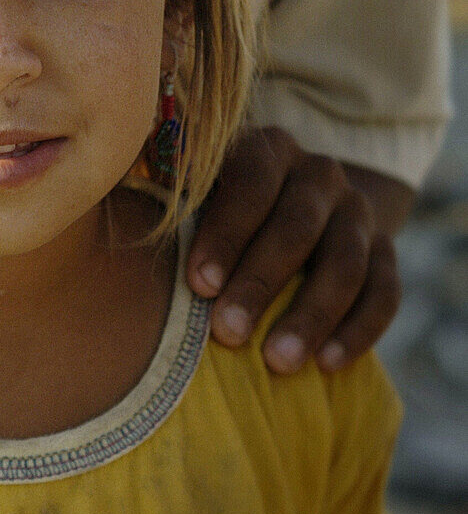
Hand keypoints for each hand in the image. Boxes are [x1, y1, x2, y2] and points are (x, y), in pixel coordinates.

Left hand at [186, 127, 408, 374]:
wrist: (285, 205)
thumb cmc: (215, 210)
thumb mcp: (196, 195)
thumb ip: (175, 209)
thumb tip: (128, 246)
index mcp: (266, 149)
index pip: (250, 184)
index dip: (225, 235)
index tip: (198, 285)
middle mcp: (319, 172)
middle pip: (296, 227)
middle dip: (259, 283)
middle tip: (227, 333)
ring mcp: (357, 210)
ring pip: (345, 263)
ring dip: (311, 315)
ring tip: (276, 361)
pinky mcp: (386, 249)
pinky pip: (384, 291)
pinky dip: (358, 329)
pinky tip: (328, 365)